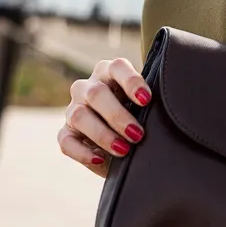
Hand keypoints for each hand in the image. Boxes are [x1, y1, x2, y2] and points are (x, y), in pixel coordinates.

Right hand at [57, 57, 151, 176]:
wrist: (124, 144)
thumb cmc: (139, 118)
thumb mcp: (144, 109)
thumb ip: (149, 106)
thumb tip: (159, 116)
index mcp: (110, 73)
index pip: (117, 67)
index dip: (131, 82)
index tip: (146, 100)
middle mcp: (88, 87)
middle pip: (96, 93)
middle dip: (117, 115)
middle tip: (137, 134)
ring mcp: (73, 109)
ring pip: (79, 115)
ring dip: (102, 134)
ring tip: (123, 149)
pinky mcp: (66, 132)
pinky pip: (66, 141)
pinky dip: (82, 151)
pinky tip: (99, 159)